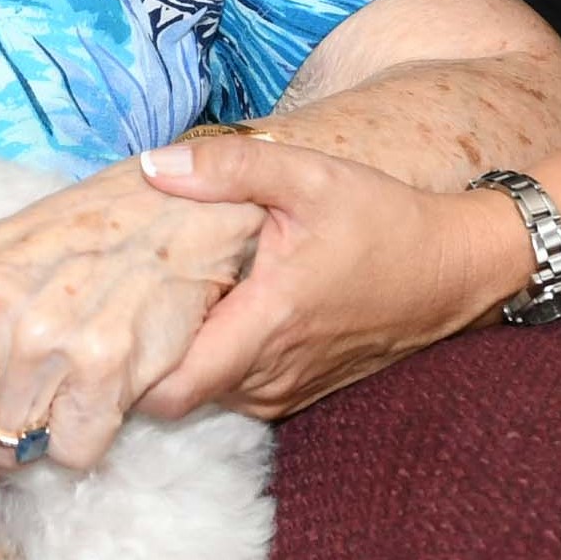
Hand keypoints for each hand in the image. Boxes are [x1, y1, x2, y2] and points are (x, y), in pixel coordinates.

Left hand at [0, 164, 263, 559]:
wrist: (168, 208)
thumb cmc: (64, 249)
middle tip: (17, 399)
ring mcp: (40, 333)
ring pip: (14, 454)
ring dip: (38, 434)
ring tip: (63, 370)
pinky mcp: (102, 361)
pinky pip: (73, 451)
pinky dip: (86, 433)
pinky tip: (100, 378)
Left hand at [129, 135, 527, 420]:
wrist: (454, 268)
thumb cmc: (383, 220)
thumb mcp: (309, 176)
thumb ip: (230, 167)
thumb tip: (152, 165)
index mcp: (268, 324)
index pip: (171, 388)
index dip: (128, 367)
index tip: (106, 322)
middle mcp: (273, 374)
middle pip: (177, 394)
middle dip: (144, 360)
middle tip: (120, 304)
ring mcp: (287, 391)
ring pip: (206, 394)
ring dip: (181, 358)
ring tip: (162, 302)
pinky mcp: (299, 392)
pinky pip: (236, 390)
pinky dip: (215, 362)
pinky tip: (211, 312)